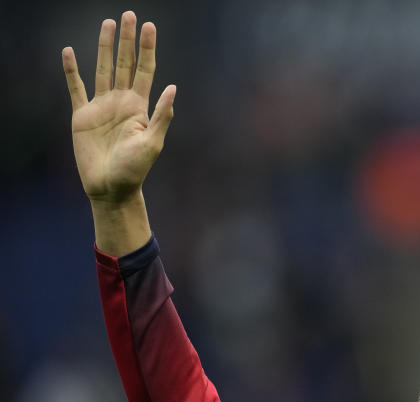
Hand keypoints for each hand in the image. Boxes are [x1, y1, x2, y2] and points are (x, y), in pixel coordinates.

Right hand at [62, 11, 174, 204]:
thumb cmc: (135, 170)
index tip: (149, 27)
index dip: (147, 49)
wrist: (111, 188)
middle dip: (127, 40)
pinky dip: (72, 70)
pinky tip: (69, 52)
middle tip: (129, 15)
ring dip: (103, 47)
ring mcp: (101, 107)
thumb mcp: (152, 143)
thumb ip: (162, 116)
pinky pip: (76, 88)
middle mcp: (121, 102)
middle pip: (125, 63)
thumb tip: (172, 87)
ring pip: (102, 69)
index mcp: (140, 107)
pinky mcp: (82, 115)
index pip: (145, 70)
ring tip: (107, 23)